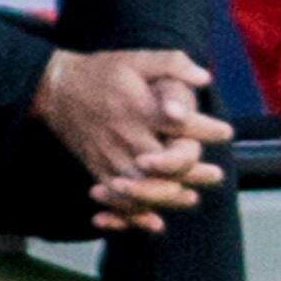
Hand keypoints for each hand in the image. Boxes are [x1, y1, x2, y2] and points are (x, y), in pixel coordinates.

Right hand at [33, 46, 229, 228]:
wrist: (55, 89)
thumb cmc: (102, 72)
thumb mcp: (136, 59)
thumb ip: (171, 63)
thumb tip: (204, 78)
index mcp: (137, 107)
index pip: (178, 123)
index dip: (205, 129)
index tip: (226, 132)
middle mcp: (124, 134)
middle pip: (162, 164)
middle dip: (192, 171)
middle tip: (217, 175)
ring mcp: (108, 155)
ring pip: (141, 187)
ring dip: (168, 196)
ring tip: (191, 197)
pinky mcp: (96, 168)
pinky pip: (116, 198)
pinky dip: (133, 214)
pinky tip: (154, 221)